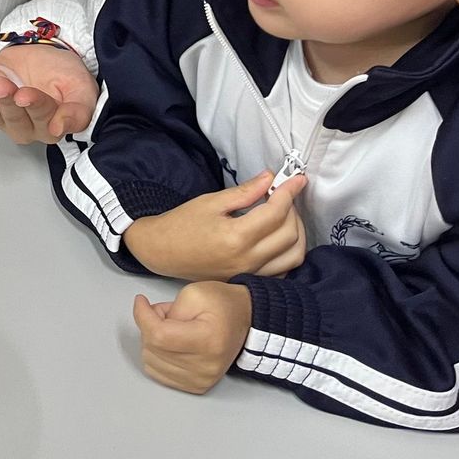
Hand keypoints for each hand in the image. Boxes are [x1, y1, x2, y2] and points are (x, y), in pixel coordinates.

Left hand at [0, 44, 97, 145]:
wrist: (47, 53)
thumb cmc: (65, 75)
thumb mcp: (82, 90)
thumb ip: (77, 112)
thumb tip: (59, 129)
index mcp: (51, 127)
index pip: (42, 120)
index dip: (33, 106)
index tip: (25, 95)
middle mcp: (26, 126)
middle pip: (14, 119)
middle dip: (7, 101)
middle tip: (4, 86)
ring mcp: (4, 113)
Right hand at [122, 172, 307, 280]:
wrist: (161, 251)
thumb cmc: (181, 225)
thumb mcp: (211, 202)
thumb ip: (245, 192)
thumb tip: (270, 178)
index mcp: (236, 237)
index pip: (277, 213)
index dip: (289, 192)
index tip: (295, 179)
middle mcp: (247, 259)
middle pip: (290, 234)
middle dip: (293, 210)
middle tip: (283, 195)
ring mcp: (249, 273)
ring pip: (293, 255)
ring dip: (297, 232)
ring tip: (284, 216)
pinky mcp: (248, 280)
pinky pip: (283, 270)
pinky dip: (288, 253)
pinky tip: (278, 238)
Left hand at [133, 280, 250, 393]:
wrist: (245, 321)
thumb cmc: (221, 305)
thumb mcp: (193, 293)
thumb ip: (165, 310)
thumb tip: (147, 323)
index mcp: (207, 341)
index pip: (159, 335)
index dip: (142, 316)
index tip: (141, 301)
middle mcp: (205, 366)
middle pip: (153, 348)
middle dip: (149, 325)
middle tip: (165, 313)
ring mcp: (201, 379)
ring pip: (150, 362)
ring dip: (152, 341)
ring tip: (170, 328)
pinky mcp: (197, 386)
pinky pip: (158, 374)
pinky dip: (156, 357)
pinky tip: (169, 344)